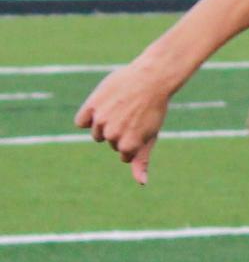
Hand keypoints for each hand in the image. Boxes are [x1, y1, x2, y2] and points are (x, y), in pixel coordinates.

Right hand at [75, 60, 173, 184]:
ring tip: (122, 108)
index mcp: (129, 146)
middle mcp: (113, 135)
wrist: (151, 79)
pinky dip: (87, 117)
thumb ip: (142, 160)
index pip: (124, 154)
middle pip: (111, 142)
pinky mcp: (91, 106)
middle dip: (121, 131)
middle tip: (134, 115)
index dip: (134, 141)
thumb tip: (141, 183)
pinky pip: (80, 122)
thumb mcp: (150, 136)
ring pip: (97, 133)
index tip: (143, 127)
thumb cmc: (153, 110)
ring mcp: (101, 120)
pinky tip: (101, 106)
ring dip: (106, 124)